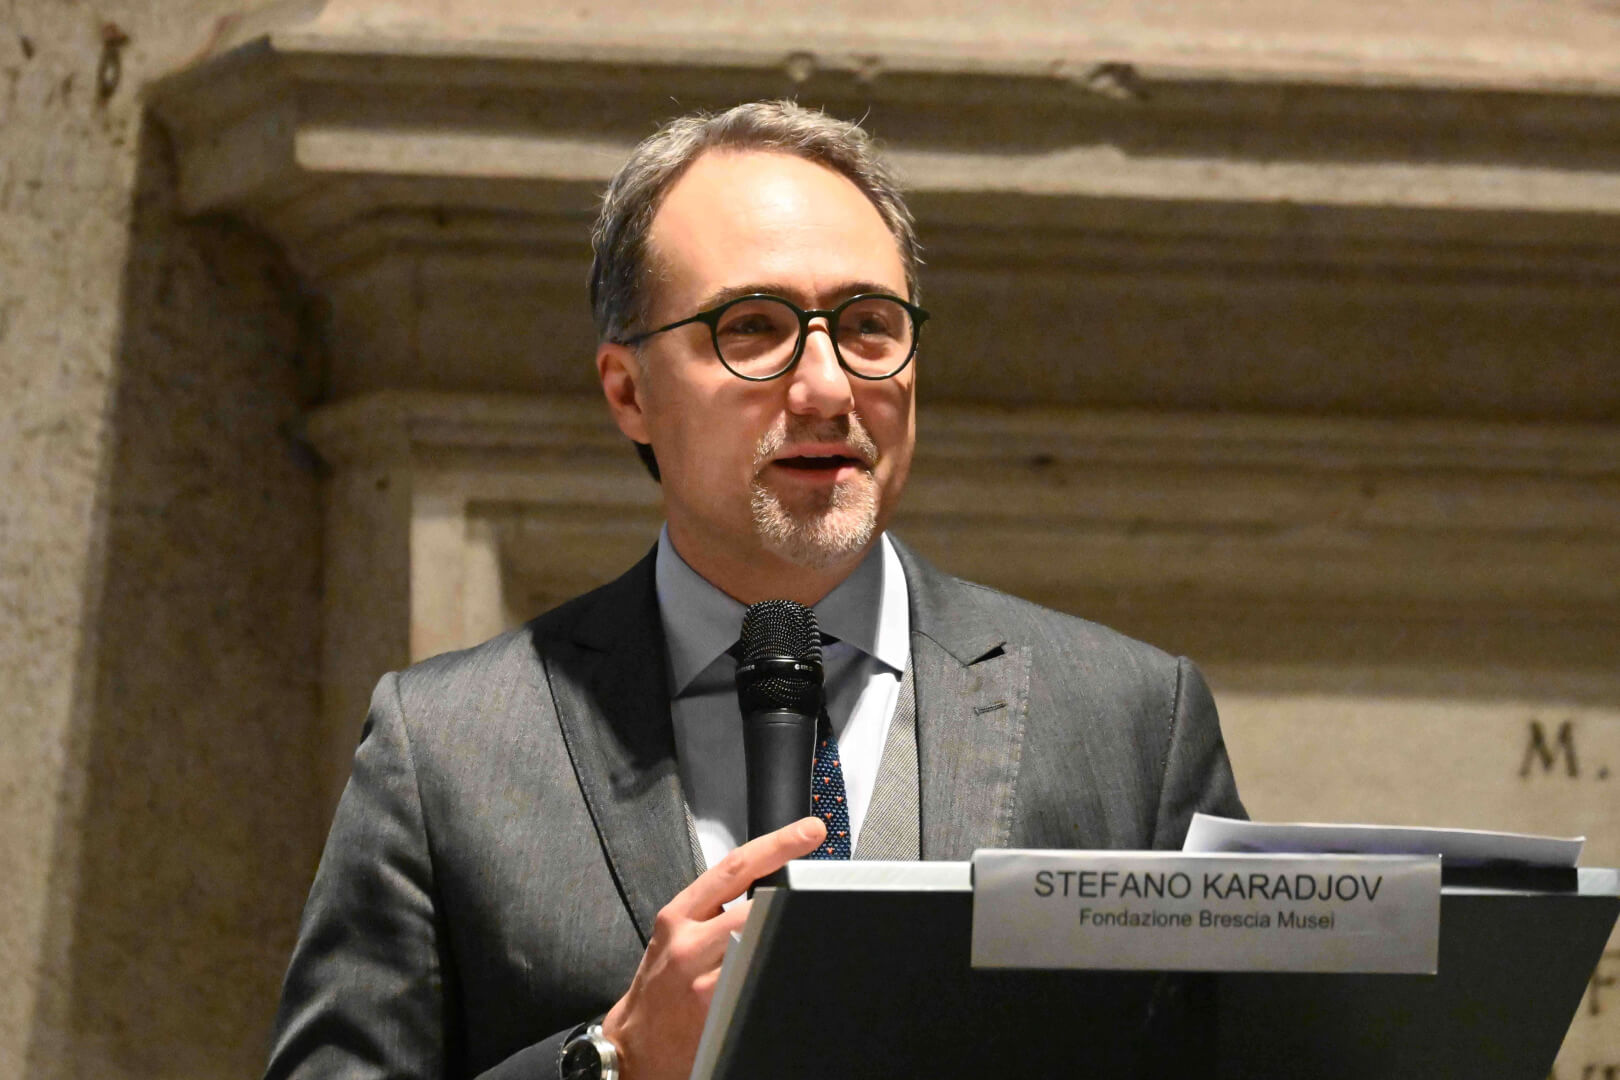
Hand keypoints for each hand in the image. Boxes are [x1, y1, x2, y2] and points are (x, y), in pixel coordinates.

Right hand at [600, 816, 827, 1079]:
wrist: (633, 1044)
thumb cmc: (658, 987)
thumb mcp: (673, 935)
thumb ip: (713, 907)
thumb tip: (769, 883)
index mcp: (677, 916)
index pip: (734, 868)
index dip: (777, 845)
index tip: (808, 832)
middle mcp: (688, 945)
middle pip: (757, 907)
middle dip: (791, 898)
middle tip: (817, 890)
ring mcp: (703, 981)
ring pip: (760, 942)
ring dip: (784, 933)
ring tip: (797, 927)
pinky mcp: (716, 1012)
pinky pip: (757, 978)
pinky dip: (774, 966)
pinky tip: (780, 961)